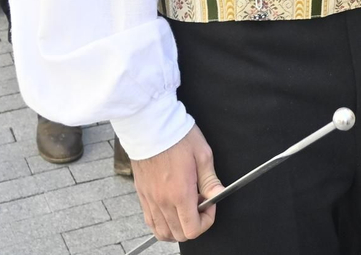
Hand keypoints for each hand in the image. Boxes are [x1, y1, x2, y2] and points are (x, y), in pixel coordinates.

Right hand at [133, 126, 221, 242]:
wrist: (149, 125)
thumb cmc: (176, 136)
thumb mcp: (202, 154)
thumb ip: (210, 180)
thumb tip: (218, 195)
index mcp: (180, 193)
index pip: (193, 230)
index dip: (206, 221)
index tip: (210, 204)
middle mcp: (163, 201)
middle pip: (179, 235)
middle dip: (194, 225)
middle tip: (199, 203)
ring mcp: (150, 200)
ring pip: (163, 232)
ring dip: (177, 228)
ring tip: (185, 208)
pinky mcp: (142, 195)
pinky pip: (151, 222)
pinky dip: (162, 224)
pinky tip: (170, 210)